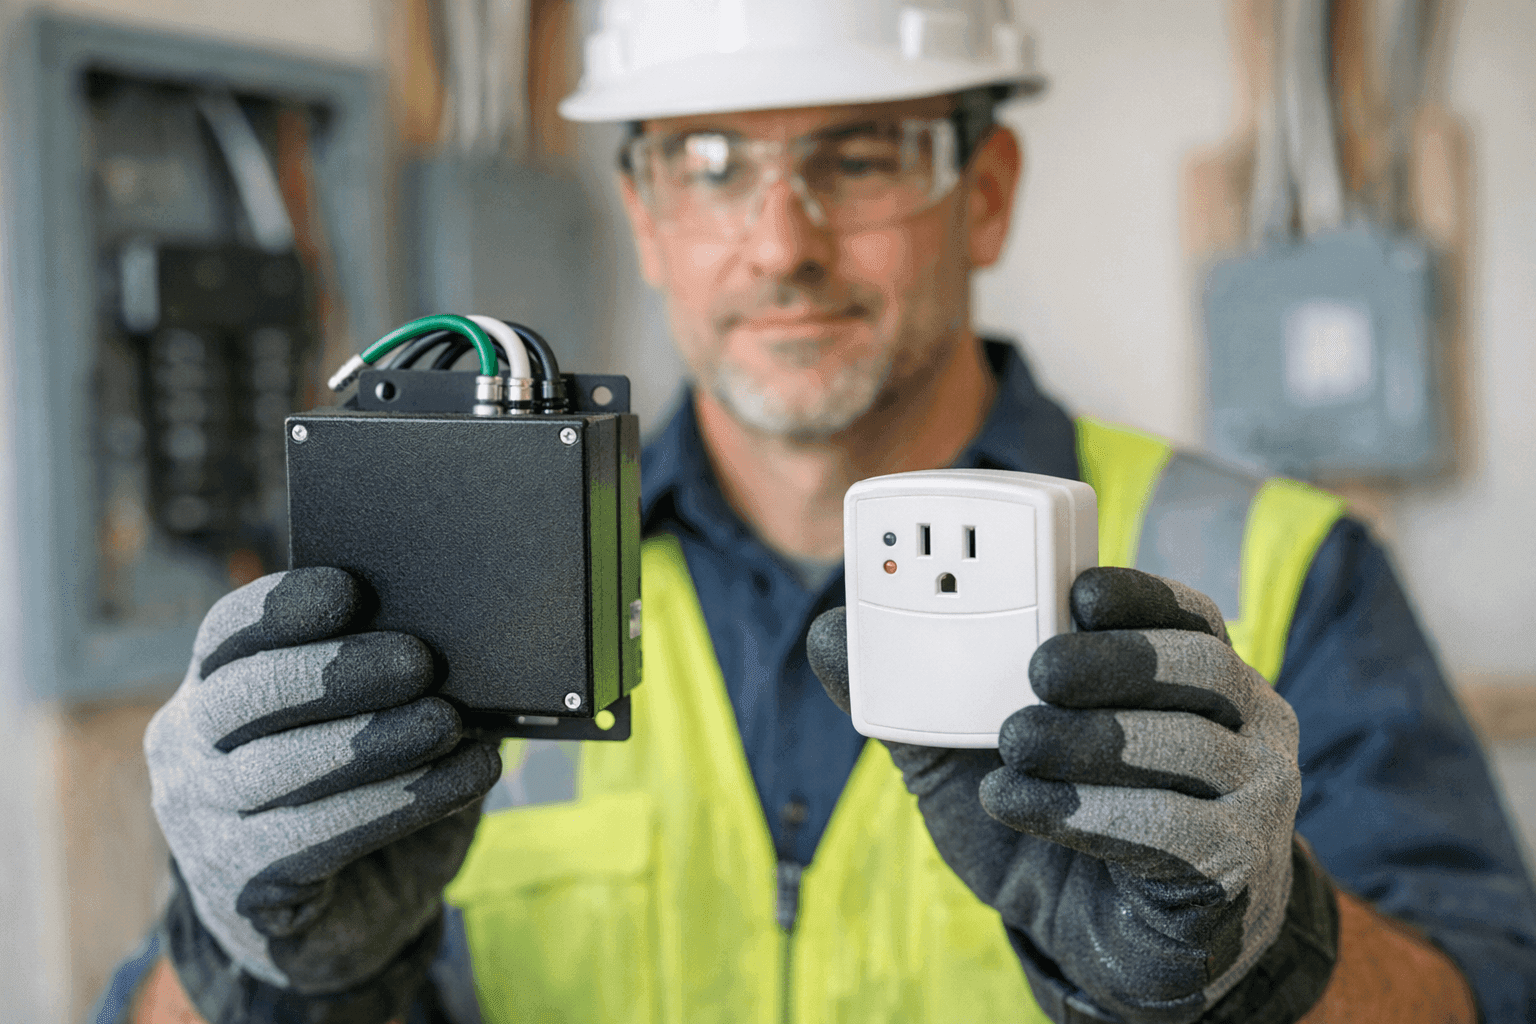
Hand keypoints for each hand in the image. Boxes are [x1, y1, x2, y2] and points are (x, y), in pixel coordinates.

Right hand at [145, 568, 501, 1019]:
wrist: (343, 916)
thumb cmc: (359, 792)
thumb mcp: (363, 726)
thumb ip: (390, 682)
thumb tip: (462, 638)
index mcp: (212, 689)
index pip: (229, 633)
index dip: (284, 607)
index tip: (351, 589)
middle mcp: (188, 750)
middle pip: (247, 694)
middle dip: (337, 672)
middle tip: (419, 660)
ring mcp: (203, 821)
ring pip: (280, 770)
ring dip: (375, 742)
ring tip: (448, 722)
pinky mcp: (244, 885)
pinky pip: (320, 837)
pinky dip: (401, 802)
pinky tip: (466, 778)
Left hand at [809, 567, 1336, 1023]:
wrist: (1116, 947)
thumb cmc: (1059, 831)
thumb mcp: (976, 757)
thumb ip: (916, 697)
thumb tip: (830, 632)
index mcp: (1191, 680)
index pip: (1184, 614)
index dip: (1136, 593)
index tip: (1076, 590)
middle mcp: (1243, 727)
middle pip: (1198, 668)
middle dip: (1112, 661)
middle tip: (1035, 674)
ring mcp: (1252, 801)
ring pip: (1189, 747)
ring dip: (1092, 742)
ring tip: (1014, 746)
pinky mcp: (1235, 872)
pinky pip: (1174, 831)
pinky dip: (1086, 813)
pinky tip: (1019, 804)